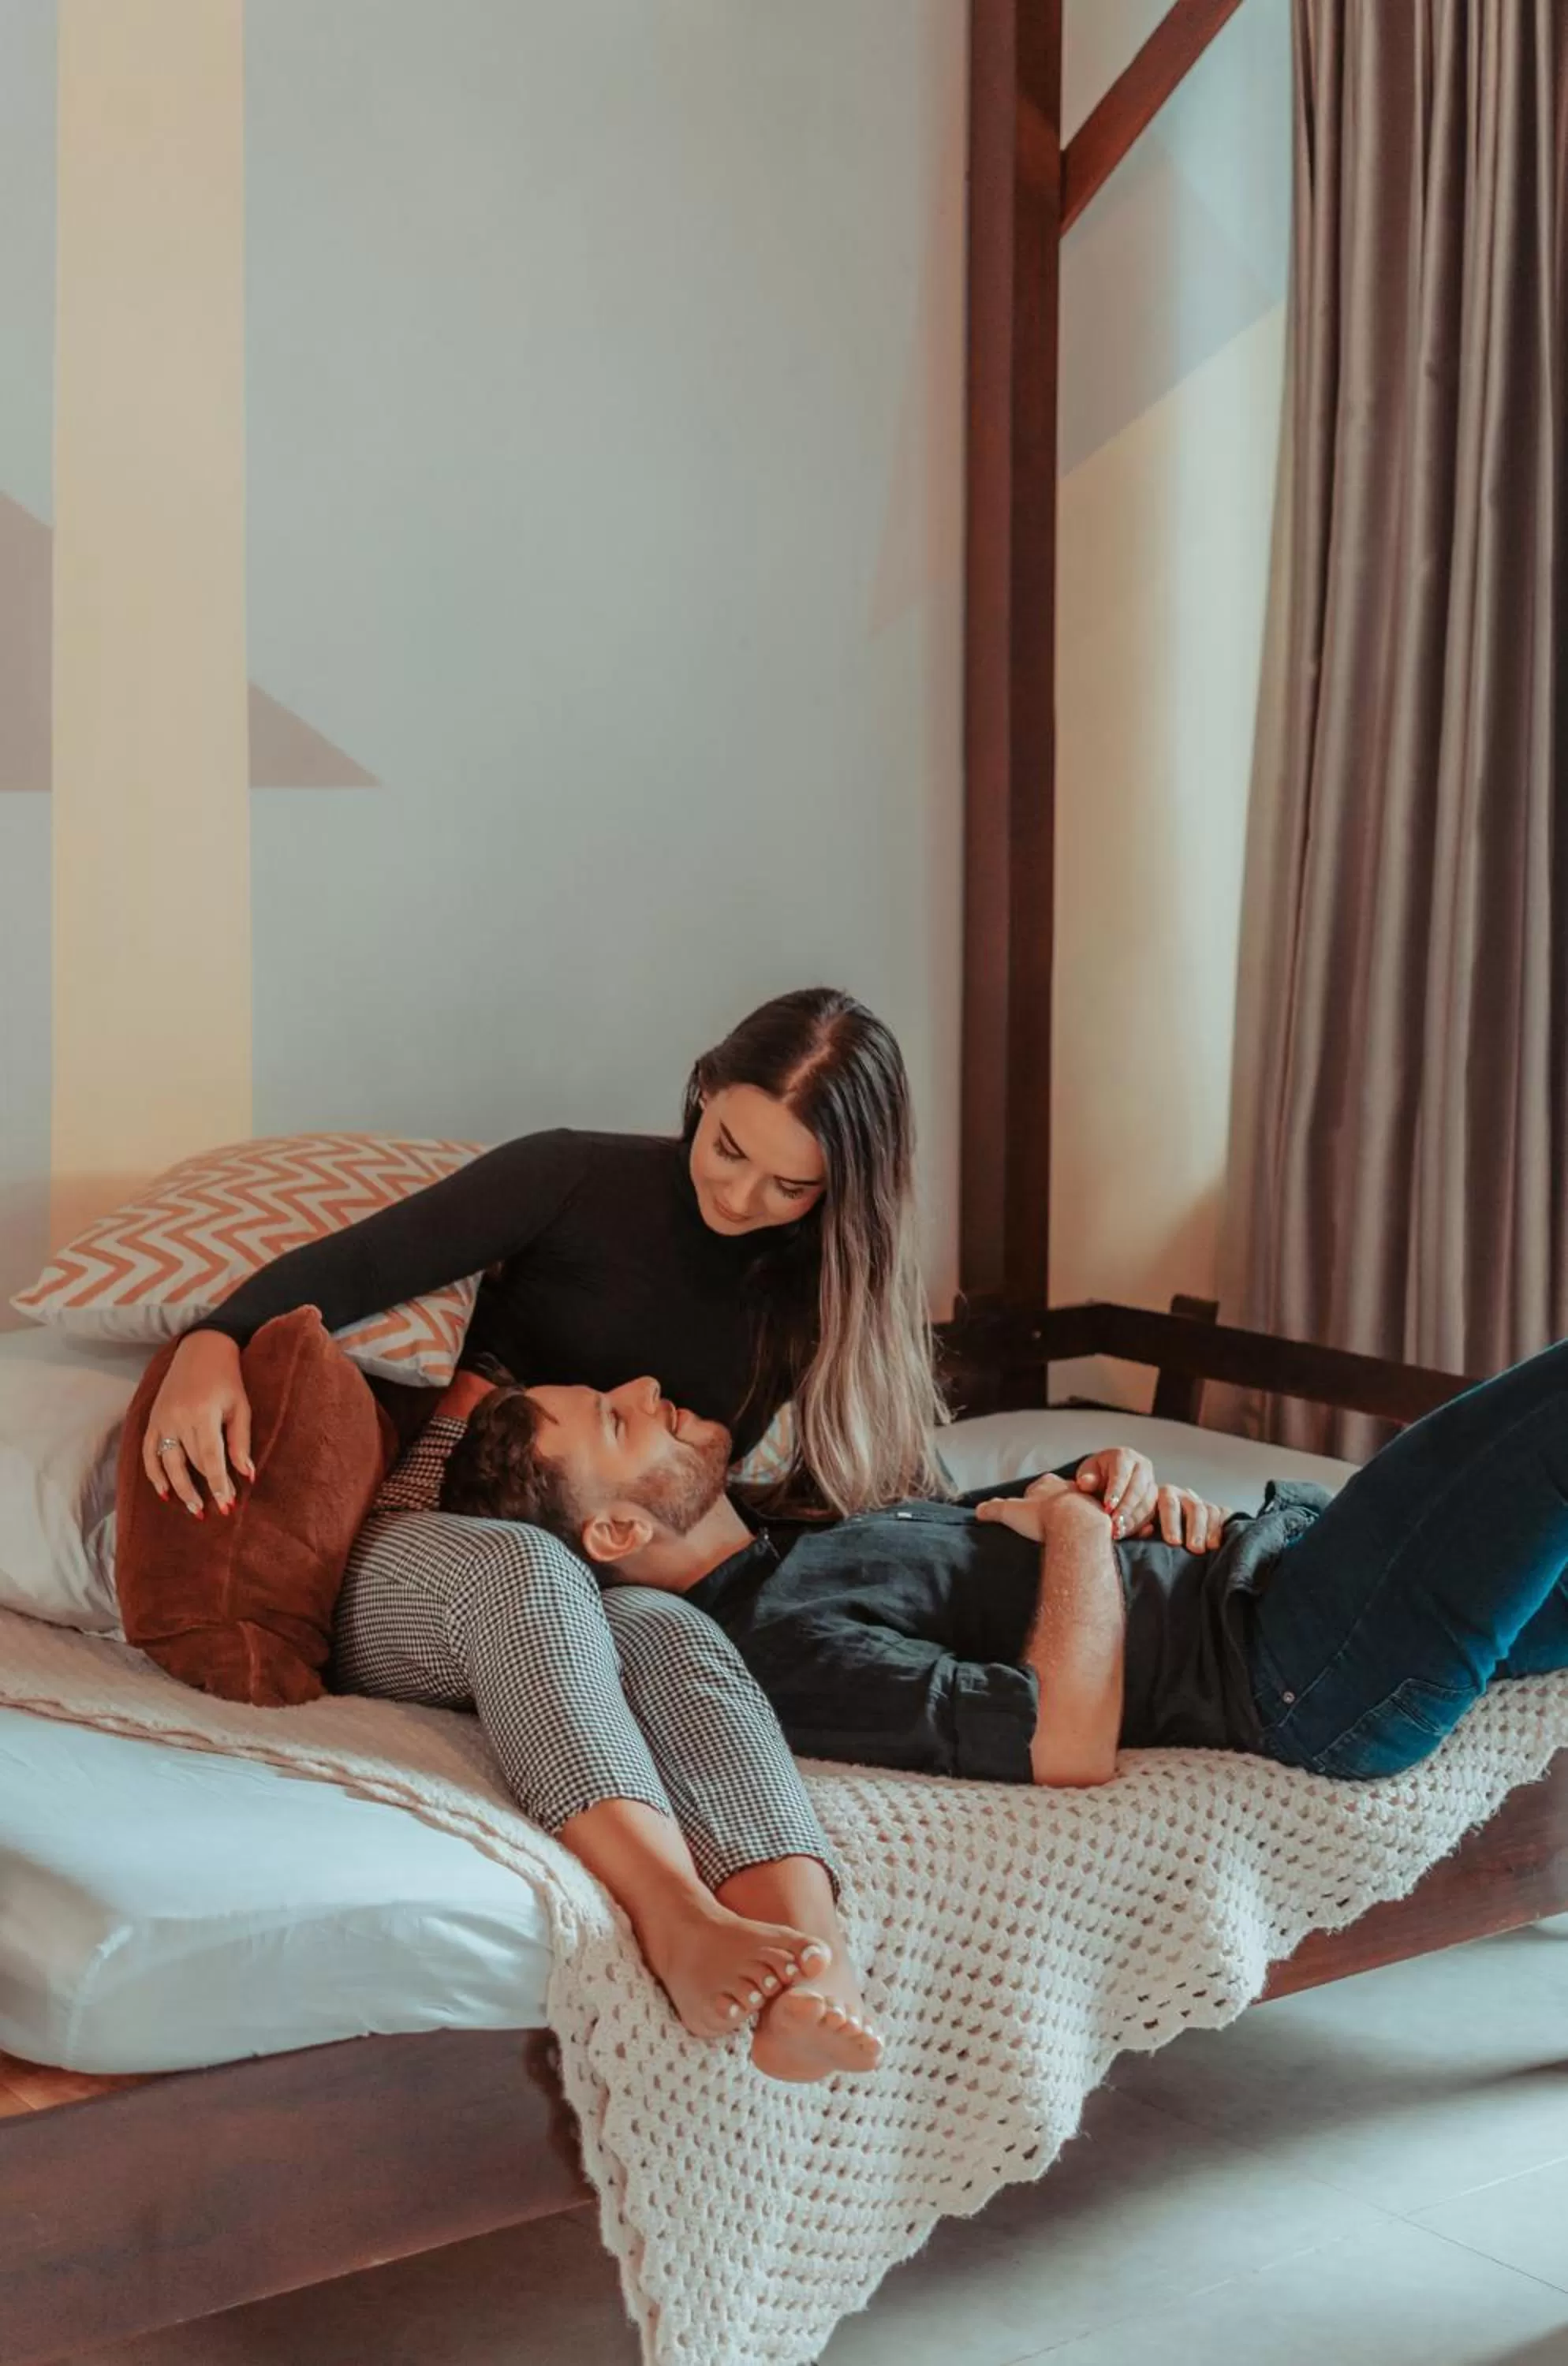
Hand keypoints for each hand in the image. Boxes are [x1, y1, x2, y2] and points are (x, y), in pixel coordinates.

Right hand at [141, 1331, 253, 1517]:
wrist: (201, 1349)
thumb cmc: (228, 1378)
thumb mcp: (240, 1406)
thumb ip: (241, 1441)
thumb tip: (246, 1475)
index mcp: (202, 1413)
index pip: (209, 1458)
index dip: (218, 1483)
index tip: (227, 1505)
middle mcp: (177, 1418)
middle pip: (190, 1462)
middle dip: (204, 1488)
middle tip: (215, 1511)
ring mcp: (161, 1419)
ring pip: (167, 1463)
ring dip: (180, 1489)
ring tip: (195, 1509)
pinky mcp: (152, 1419)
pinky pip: (149, 1453)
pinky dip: (154, 1474)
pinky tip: (165, 1493)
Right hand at [975, 1479, 1099, 1543]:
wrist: (1076, 1524)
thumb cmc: (1043, 1516)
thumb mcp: (1011, 1512)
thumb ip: (993, 1509)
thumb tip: (978, 1509)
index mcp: (1047, 1483)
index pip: (1036, 1488)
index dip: (1031, 1499)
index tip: (1028, 1511)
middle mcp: (1068, 1486)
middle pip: (1058, 1494)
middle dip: (1053, 1504)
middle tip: (1047, 1520)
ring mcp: (1086, 1499)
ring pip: (1077, 1504)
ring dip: (1072, 1513)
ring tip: (1066, 1529)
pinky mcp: (1099, 1514)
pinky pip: (1092, 1518)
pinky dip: (1087, 1525)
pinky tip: (1082, 1536)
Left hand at [1052, 1447, 1156, 1540]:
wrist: (1107, 1479)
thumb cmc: (1095, 1474)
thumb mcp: (1087, 1473)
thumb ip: (1086, 1477)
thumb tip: (1085, 1483)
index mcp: (1124, 1456)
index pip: (1121, 1474)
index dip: (1115, 1492)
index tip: (1107, 1508)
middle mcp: (1142, 1466)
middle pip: (1138, 1489)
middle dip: (1125, 1509)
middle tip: (1113, 1525)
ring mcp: (1151, 1482)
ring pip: (1147, 1503)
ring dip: (1132, 1519)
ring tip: (1117, 1532)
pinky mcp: (1156, 1498)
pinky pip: (1151, 1513)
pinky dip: (1138, 1525)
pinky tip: (1125, 1532)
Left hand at [1134, 1483, 1231, 1551]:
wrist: (1170, 1543)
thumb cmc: (1152, 1539)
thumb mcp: (1142, 1533)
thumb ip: (1139, 1530)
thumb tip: (1146, 1529)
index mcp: (1161, 1498)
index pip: (1168, 1503)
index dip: (1171, 1522)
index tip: (1173, 1542)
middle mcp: (1183, 1497)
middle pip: (1193, 1507)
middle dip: (1195, 1528)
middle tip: (1194, 1548)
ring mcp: (1201, 1503)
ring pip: (1209, 1511)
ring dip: (1209, 1530)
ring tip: (1209, 1548)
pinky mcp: (1218, 1512)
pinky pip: (1224, 1514)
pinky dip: (1222, 1527)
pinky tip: (1218, 1543)